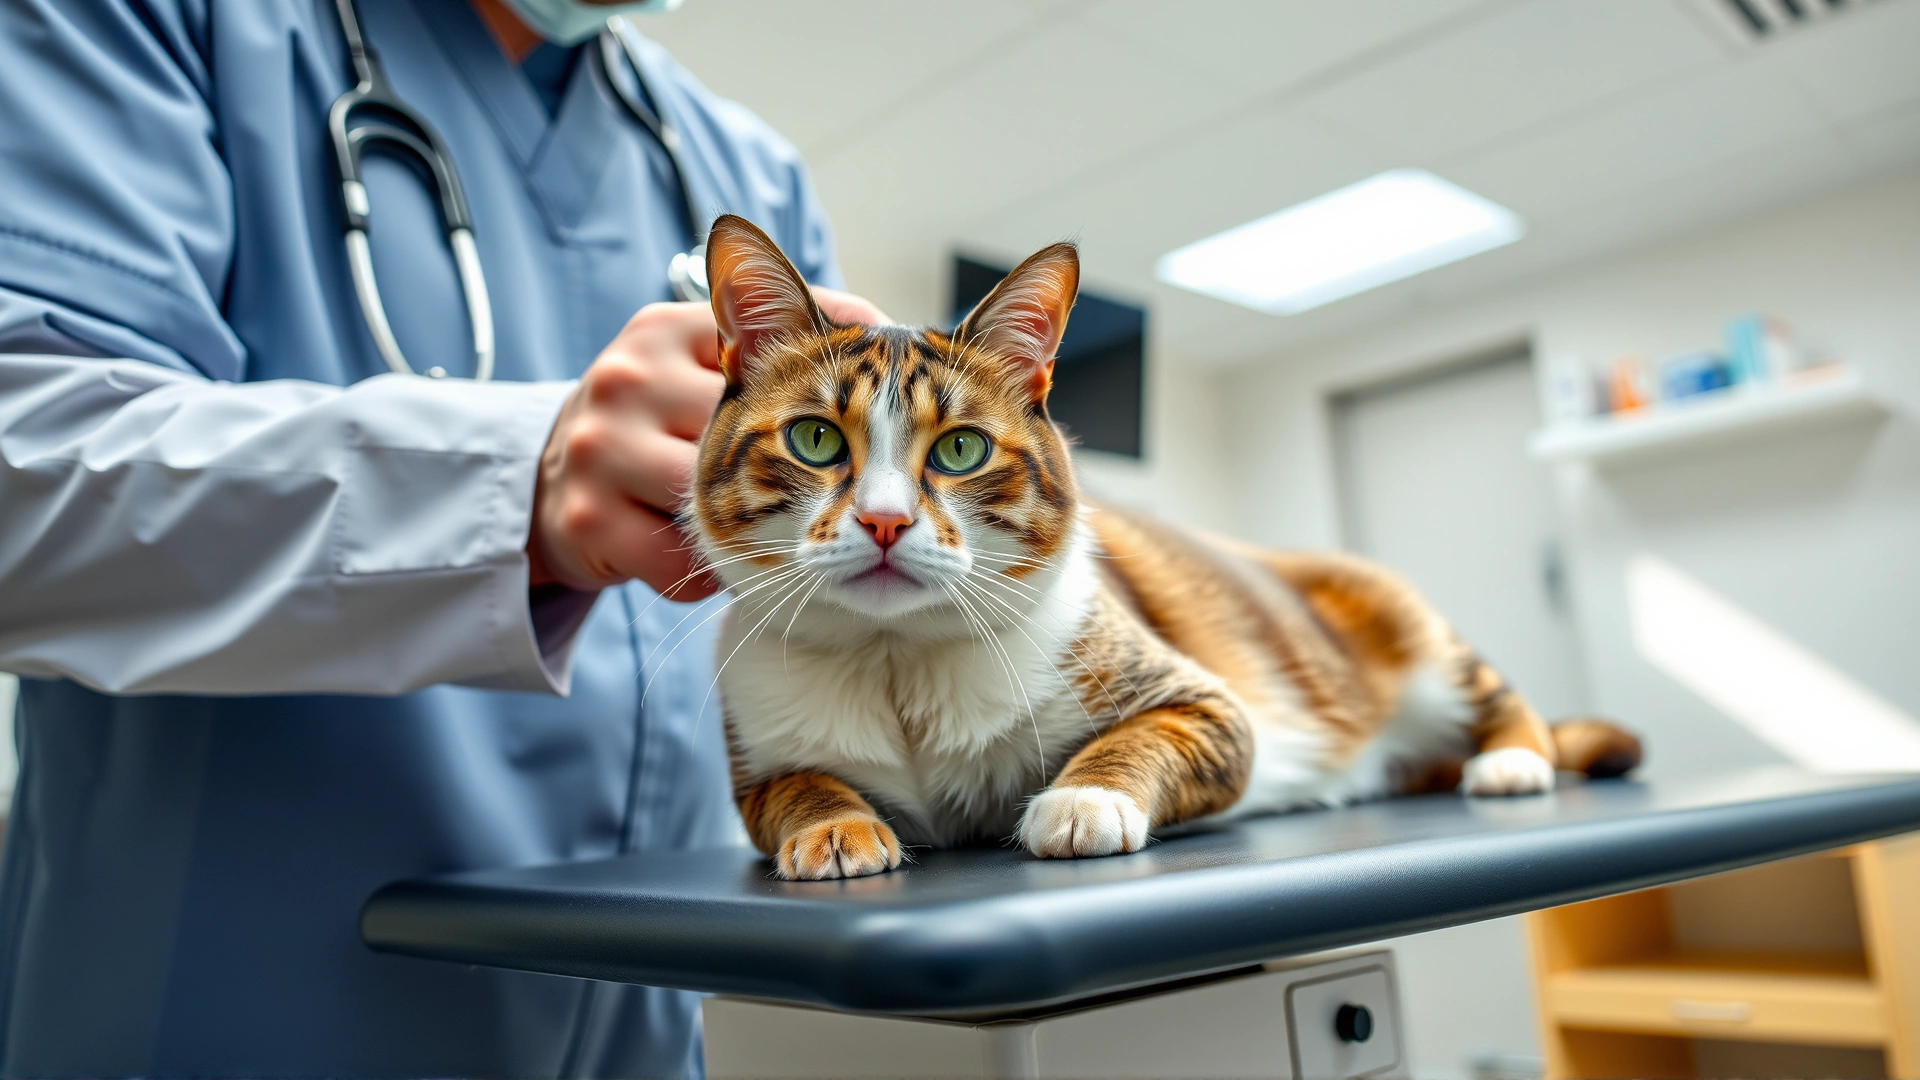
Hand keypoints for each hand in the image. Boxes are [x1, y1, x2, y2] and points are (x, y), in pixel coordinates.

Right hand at [527, 287, 886, 597]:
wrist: (546, 483)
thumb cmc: (657, 428)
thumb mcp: (696, 367)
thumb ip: (771, 348)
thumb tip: (887, 324)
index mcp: (666, 329)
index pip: (768, 325)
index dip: (841, 353)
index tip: (896, 374)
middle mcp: (629, 376)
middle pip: (747, 427)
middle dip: (789, 465)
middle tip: (822, 489)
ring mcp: (601, 447)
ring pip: (716, 499)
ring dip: (746, 528)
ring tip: (747, 528)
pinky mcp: (587, 519)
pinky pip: (681, 561)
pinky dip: (707, 573)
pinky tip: (704, 560)